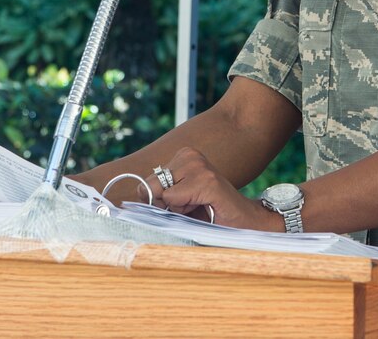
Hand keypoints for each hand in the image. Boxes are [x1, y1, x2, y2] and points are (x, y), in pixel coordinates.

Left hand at [141, 147, 282, 231]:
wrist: (245, 221)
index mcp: (183, 156)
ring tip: (200, 205)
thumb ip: (157, 196)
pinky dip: (186, 210)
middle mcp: (190, 155)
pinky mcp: (206, 180)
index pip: (146, 181)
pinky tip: (205, 206)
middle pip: (151, 185)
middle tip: (192, 206)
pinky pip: (174, 199)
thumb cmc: (211, 213)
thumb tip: (131, 199)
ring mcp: (199, 165)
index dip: (157, 202)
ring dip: (178, 208)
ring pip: (162, 194)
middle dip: (165, 205)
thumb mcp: (179, 201)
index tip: (182, 204)